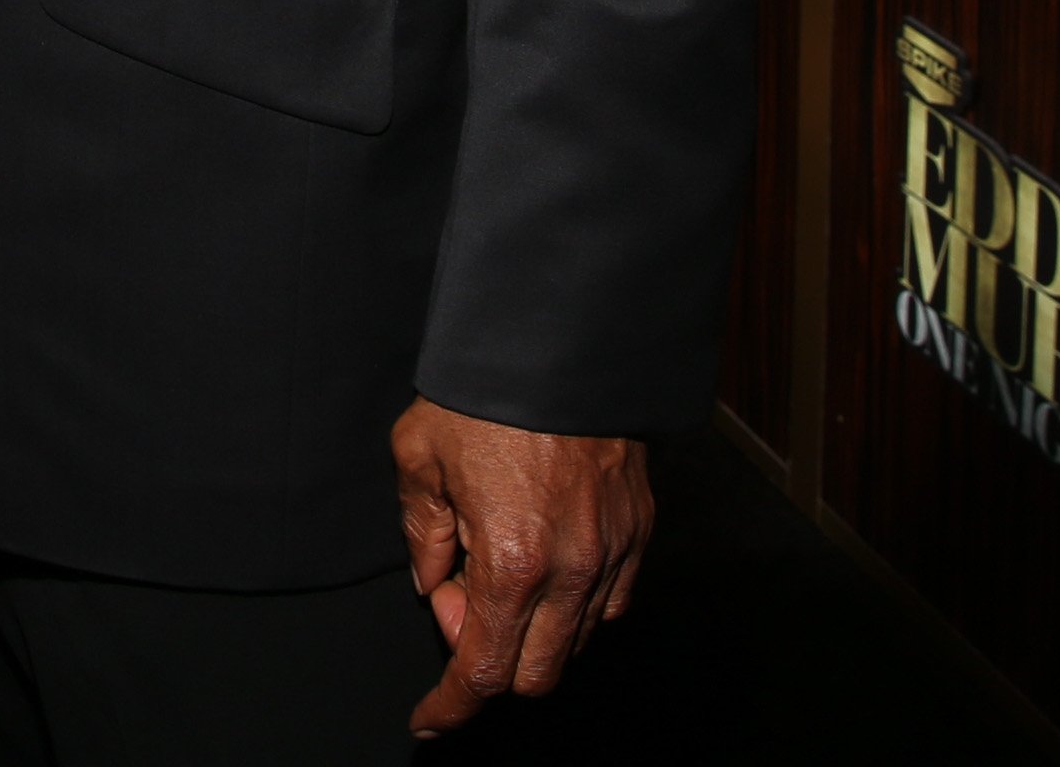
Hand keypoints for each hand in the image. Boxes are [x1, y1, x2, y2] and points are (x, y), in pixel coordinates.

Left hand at [392, 399, 650, 735]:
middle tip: (459, 596)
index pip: (485, 671)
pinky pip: (608, 603)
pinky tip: (542, 559)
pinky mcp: (639, 533)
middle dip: (491, 658)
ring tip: (499, 557)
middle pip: (535, 675)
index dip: (452, 705)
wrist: (562, 341)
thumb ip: (422, 532)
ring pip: (574, 643)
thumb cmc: (488, 392)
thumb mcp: (420, 454)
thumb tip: (432, 581)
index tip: (432, 718)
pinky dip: (572, 604)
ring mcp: (613, 554)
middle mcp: (572, 570)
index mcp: (512, 560)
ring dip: (531, 628)